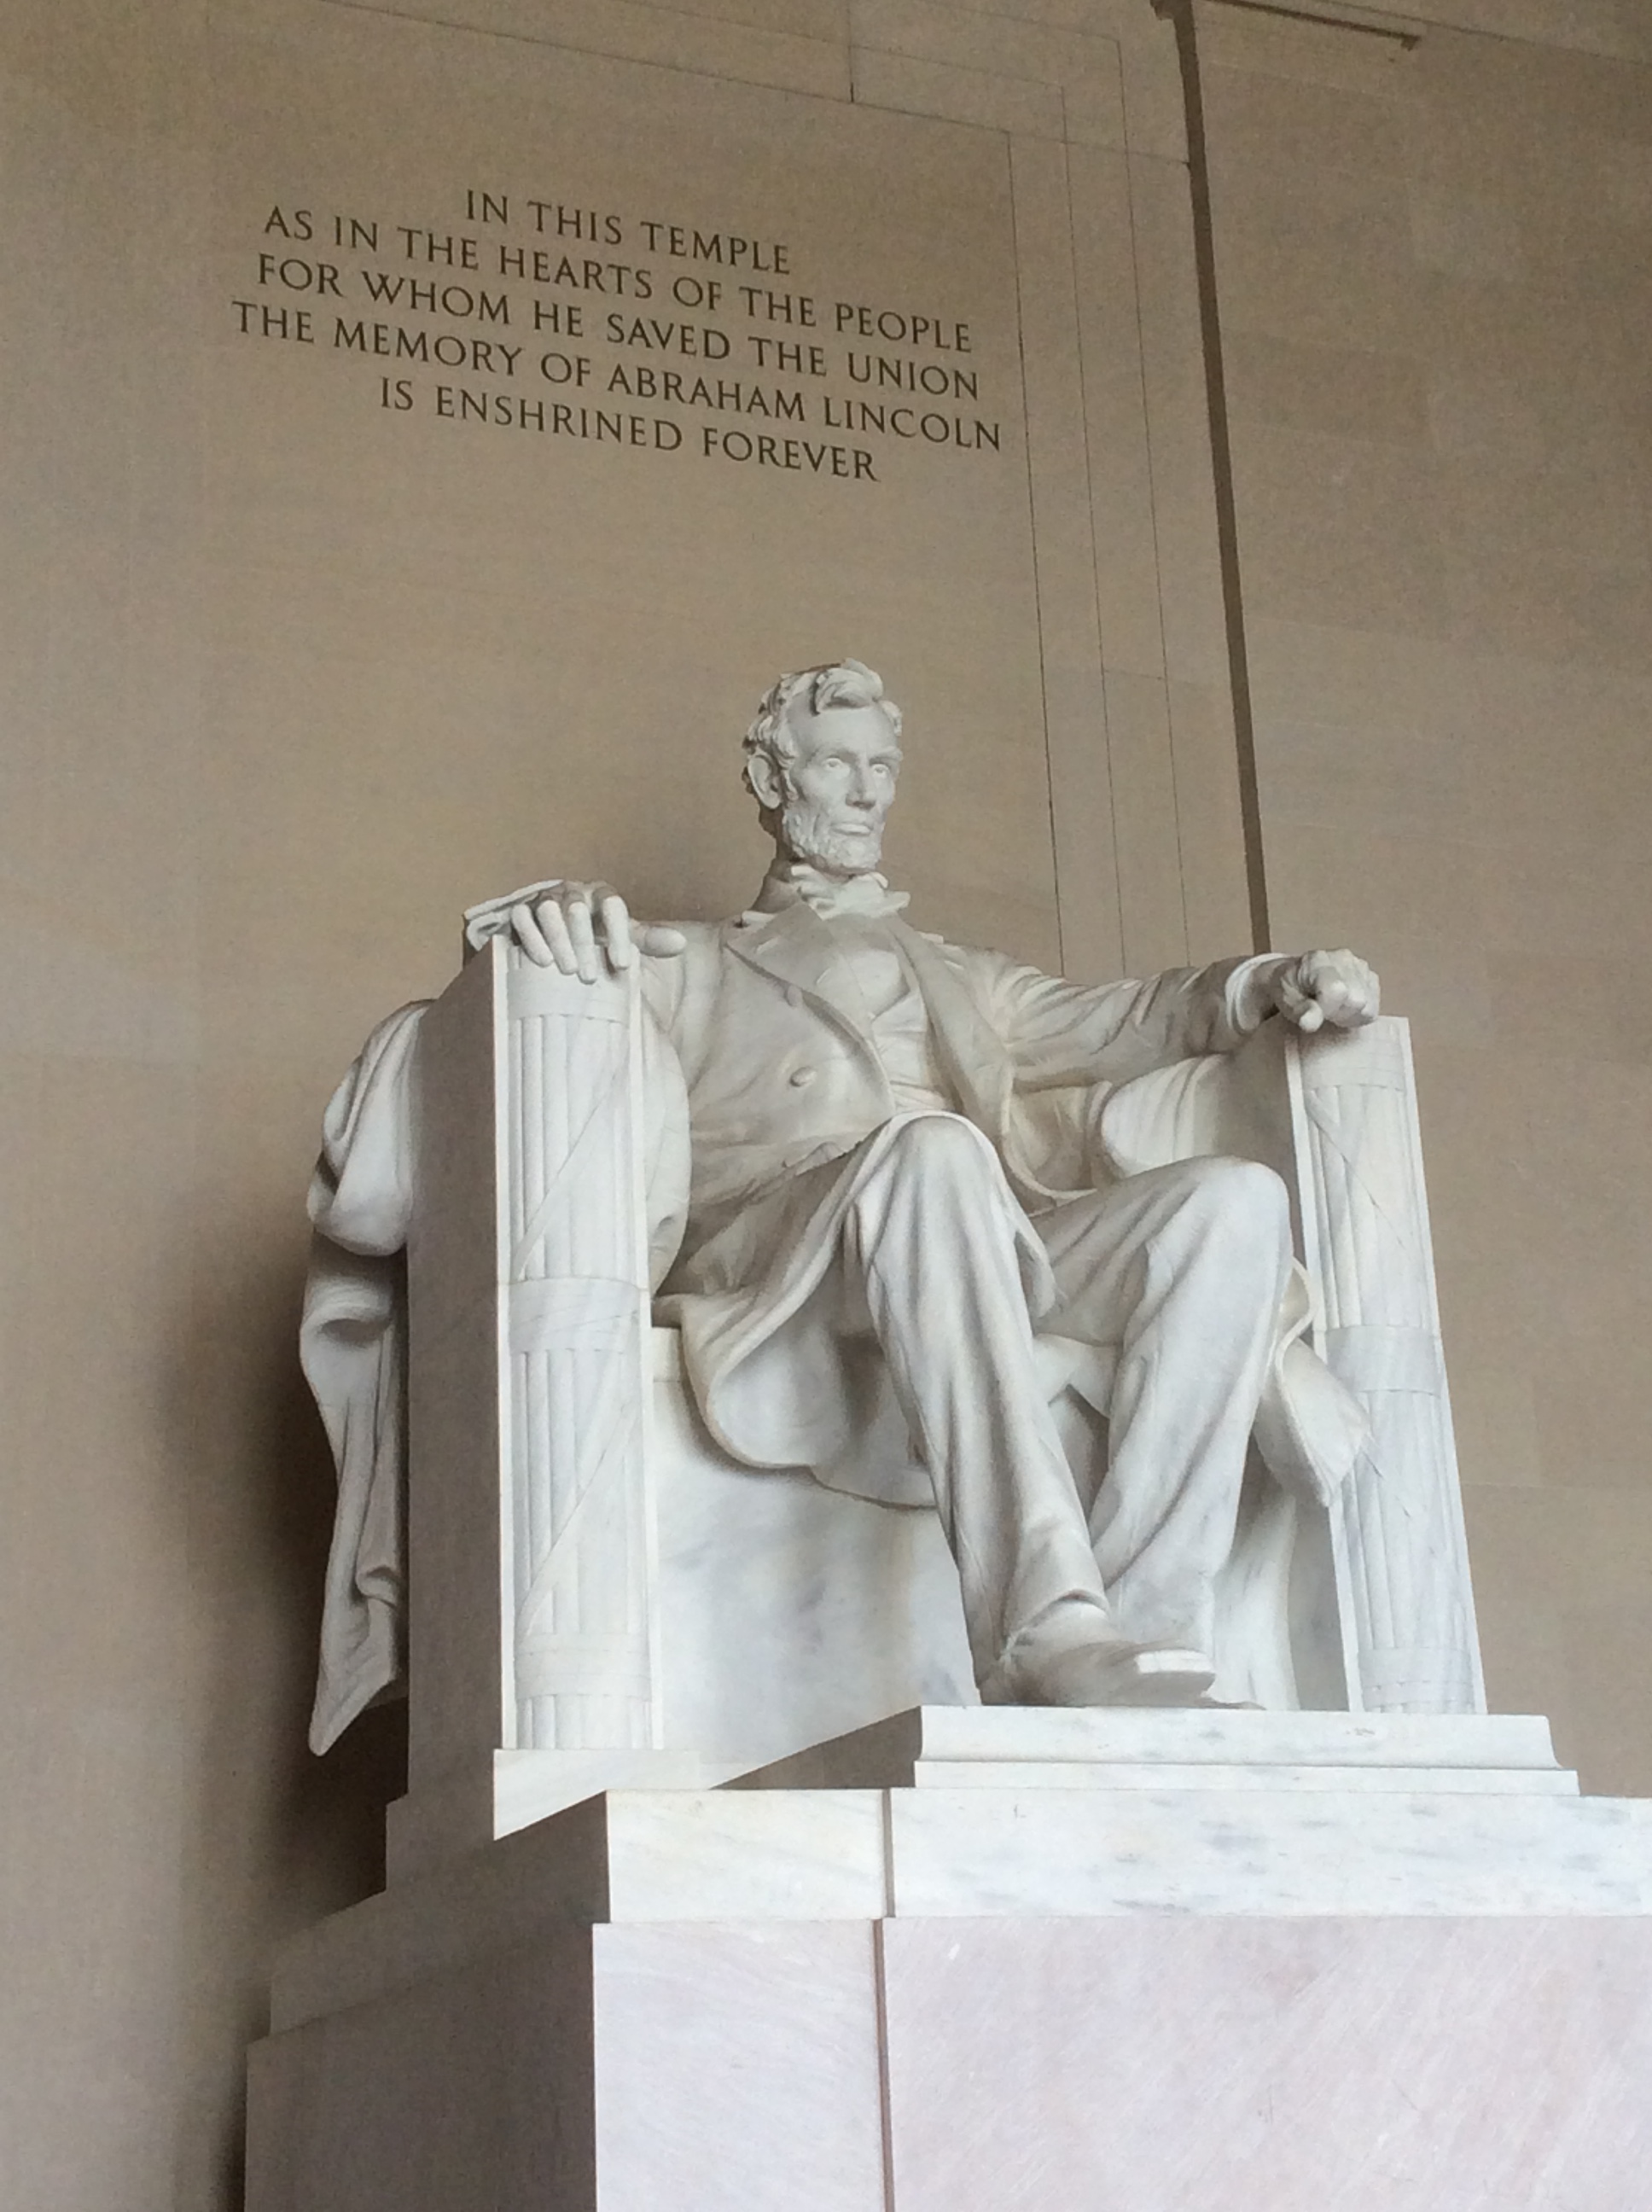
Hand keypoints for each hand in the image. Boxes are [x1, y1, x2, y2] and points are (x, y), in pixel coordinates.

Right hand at [510, 882, 686, 980]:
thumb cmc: (594, 934)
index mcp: (600, 895)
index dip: (618, 933)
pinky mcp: (520, 909)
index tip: (621, 964)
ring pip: (549, 910)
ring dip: (558, 939)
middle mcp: (572, 892)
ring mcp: (544, 898)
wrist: (553, 930)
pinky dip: (531, 938)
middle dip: (583, 943)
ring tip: (566, 970)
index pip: (613, 905)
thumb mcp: (621, 936)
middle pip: (578, 910)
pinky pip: (522, 917)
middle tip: (588, 977)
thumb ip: (648, 940)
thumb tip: (681, 944)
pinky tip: (542, 960)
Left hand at [1268, 948, 1378, 1032]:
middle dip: (1339, 1014)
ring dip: (1349, 1015)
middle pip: (1357, 1001)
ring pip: (1367, 1006)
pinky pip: (1373, 1008)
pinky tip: (1344, 1007)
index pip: (1337, 990)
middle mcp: (1344, 959)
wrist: (1294, 975)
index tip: (1314, 1012)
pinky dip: (1359, 1014)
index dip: (1328, 1009)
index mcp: (1318, 961)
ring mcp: (1360, 966)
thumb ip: (1300, 1011)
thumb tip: (1310, 1023)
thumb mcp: (1285, 1001)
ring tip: (1332, 1008)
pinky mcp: (1371, 977)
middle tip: (1322, 1011)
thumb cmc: (1289, 989)